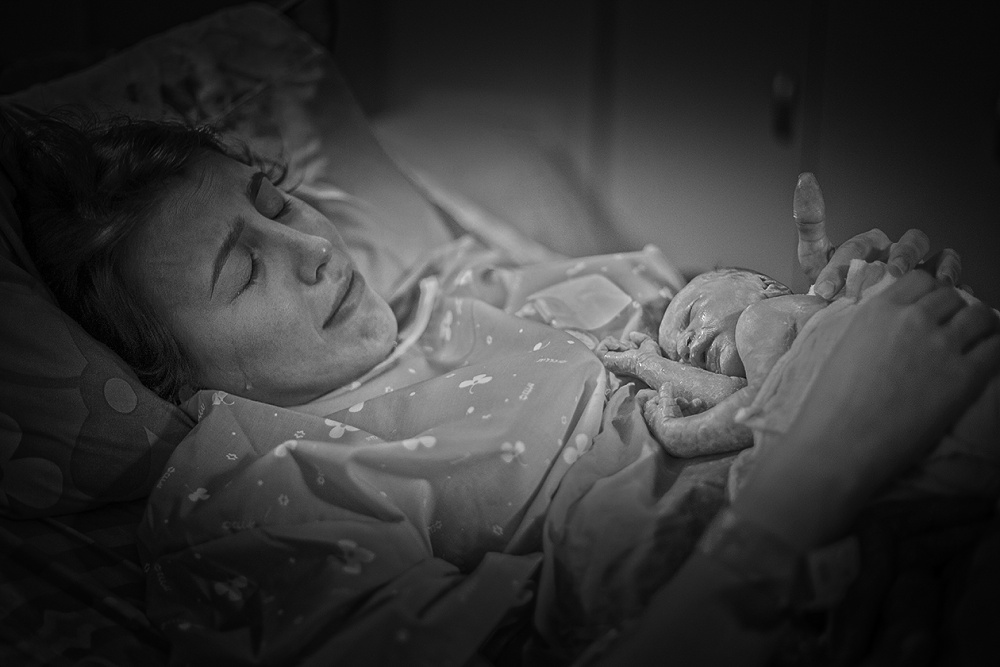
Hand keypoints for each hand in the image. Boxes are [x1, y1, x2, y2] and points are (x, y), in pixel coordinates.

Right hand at [733, 271, 999, 550]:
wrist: (840, 444)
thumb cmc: (831, 405)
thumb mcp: (846, 349)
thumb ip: (875, 330)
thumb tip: (896, 329)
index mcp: (878, 310)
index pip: (920, 278)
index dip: (929, 294)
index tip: (929, 311)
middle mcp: (912, 319)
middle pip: (952, 296)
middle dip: (953, 311)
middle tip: (950, 333)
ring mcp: (941, 345)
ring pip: (980, 315)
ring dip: (978, 327)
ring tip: (972, 345)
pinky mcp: (964, 376)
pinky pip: (996, 346)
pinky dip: (992, 348)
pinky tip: (981, 364)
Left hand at [793, 173, 962, 298]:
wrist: (842, 314)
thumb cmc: (832, 283)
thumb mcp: (814, 255)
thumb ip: (810, 223)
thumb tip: (806, 180)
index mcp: (869, 244)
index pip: (858, 247)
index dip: (842, 266)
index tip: (825, 290)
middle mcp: (897, 253)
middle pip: (912, 242)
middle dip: (905, 255)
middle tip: (893, 272)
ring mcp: (919, 270)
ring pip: (942, 257)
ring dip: (940, 266)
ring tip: (932, 282)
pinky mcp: (933, 289)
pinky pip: (956, 282)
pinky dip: (957, 285)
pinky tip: (950, 294)